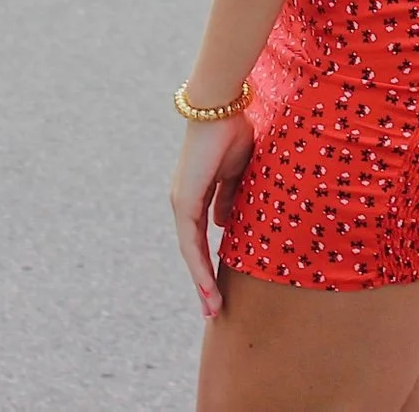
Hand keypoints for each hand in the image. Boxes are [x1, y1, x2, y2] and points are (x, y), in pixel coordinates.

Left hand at [169, 113, 253, 318]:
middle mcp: (184, 201)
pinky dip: (198, 266)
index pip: (201, 237)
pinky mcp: (184, 201)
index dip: (208, 263)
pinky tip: (205, 286)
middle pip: (193, 251)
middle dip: (202, 283)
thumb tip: (224, 223)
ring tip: (212, 309)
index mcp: (196, 194)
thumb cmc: (232, 132)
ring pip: (190, 252)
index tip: (217, 288)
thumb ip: (229, 197)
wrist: (220, 108)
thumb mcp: (236, 173)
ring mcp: (182, 202)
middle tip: (212, 311)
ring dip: (200, 283)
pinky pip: (190, 241)